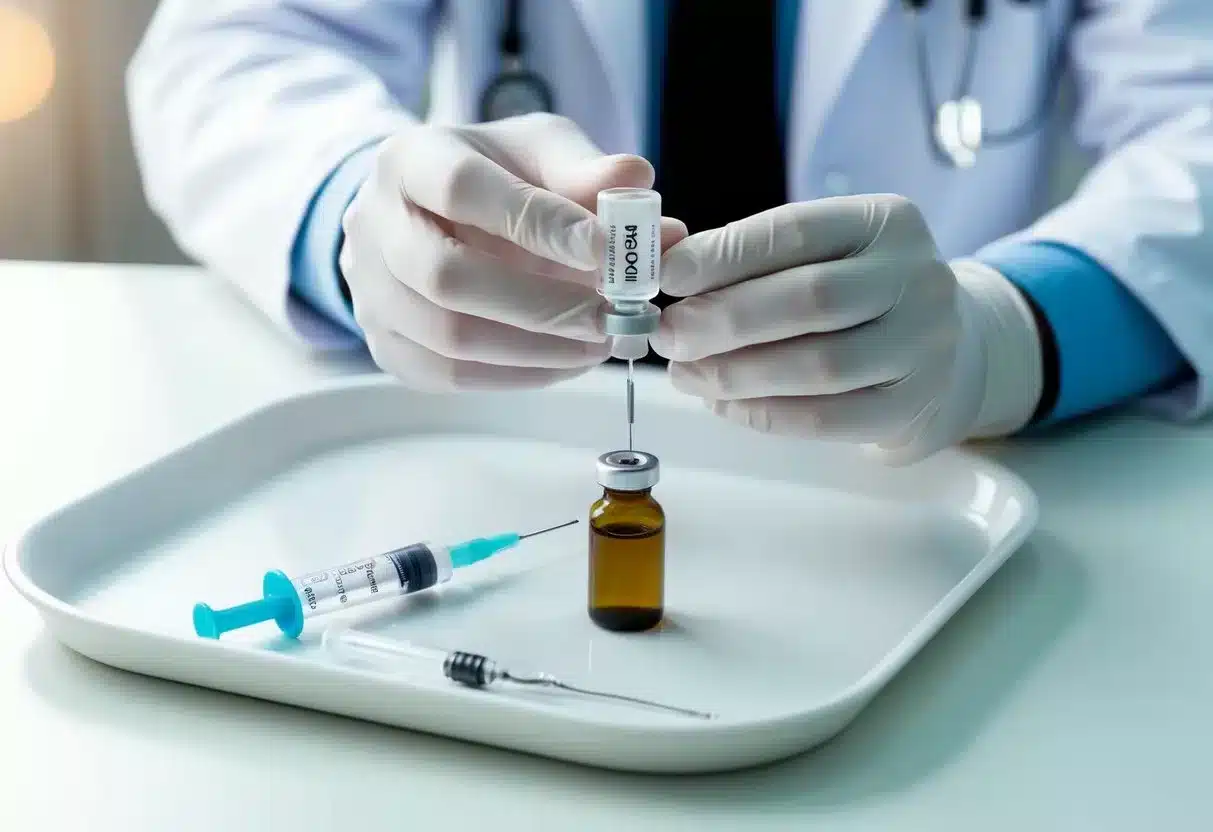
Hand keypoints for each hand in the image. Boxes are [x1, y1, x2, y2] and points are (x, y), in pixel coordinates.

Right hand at [341, 113, 686, 389]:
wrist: (429, 214)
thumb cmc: (495, 177)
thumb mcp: (537, 151)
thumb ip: (584, 168)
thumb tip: (636, 181)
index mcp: (409, 159)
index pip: (462, 189)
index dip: (537, 223)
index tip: (607, 250)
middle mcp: (374, 225)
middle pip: (446, 277)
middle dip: (540, 305)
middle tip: (611, 316)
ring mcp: (370, 291)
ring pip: (448, 336)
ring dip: (537, 349)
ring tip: (600, 341)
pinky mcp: (386, 343)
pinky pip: (450, 375)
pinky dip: (519, 375)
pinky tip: (567, 360)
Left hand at [650, 195, 1042, 464]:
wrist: (946, 348)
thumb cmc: (856, 293)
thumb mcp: (821, 253)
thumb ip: (750, 255)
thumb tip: (667, 267)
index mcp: (885, 222)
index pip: (796, 230)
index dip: (725, 255)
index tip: (668, 277)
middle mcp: (916, 278)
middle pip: (811, 300)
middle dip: (725, 320)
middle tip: (669, 336)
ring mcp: (924, 346)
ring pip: (820, 366)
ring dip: (737, 374)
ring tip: (686, 373)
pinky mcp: (913, 406)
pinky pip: (827, 418)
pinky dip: (764, 414)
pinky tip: (724, 404)